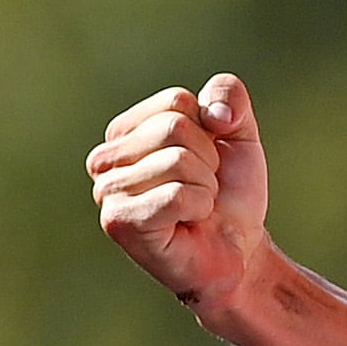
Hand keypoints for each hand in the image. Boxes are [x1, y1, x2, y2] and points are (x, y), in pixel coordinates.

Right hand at [90, 74, 276, 329]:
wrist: (240, 250)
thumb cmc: (230, 194)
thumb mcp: (240, 134)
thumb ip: (227, 95)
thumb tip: (213, 112)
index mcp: (126, 132)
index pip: (176, 102)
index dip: (209, 131)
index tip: (207, 161)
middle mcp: (106, 160)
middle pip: (174, 127)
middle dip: (208, 160)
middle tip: (203, 189)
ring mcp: (107, 192)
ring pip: (177, 160)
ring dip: (204, 187)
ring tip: (196, 207)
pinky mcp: (120, 222)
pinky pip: (176, 195)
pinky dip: (199, 206)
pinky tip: (189, 222)